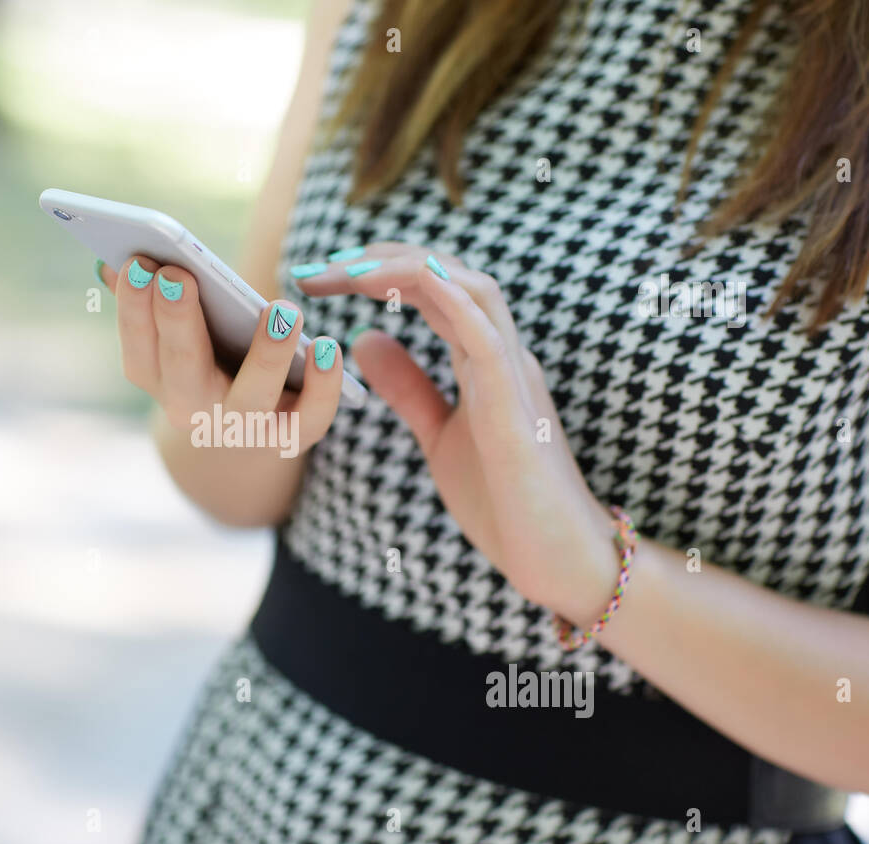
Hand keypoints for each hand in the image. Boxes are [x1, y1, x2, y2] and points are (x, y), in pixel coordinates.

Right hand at [101, 256, 344, 453]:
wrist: (245, 431)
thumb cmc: (207, 356)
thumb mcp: (175, 333)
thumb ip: (149, 300)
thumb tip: (113, 265)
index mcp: (156, 379)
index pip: (138, 347)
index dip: (134, 308)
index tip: (136, 262)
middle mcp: (192, 409)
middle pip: (182, 370)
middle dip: (177, 322)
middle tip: (179, 276)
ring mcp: (241, 428)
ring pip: (251, 397)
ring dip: (266, 354)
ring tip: (282, 309)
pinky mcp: (289, 437)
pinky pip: (309, 419)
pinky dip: (322, 387)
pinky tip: (329, 348)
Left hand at [294, 242, 619, 627]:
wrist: (553, 558)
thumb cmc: (504, 501)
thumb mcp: (438, 435)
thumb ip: (407, 388)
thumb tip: (362, 339)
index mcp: (482, 356)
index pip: (429, 287)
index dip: (374, 270)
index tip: (318, 275)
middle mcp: (502, 352)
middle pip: (445, 274)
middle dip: (378, 260)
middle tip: (314, 269)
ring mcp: (514, 375)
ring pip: (471, 289)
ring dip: (407, 270)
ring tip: (348, 273)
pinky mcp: (517, 408)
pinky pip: (488, 338)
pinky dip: (452, 303)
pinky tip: (413, 285)